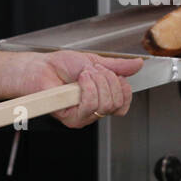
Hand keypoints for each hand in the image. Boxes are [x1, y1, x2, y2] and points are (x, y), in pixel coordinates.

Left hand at [15, 51, 141, 127]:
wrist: (41, 67)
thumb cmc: (61, 65)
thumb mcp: (96, 61)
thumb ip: (118, 66)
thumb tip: (138, 64)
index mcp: (103, 97)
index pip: (125, 101)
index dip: (122, 86)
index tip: (109, 72)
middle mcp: (95, 110)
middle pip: (117, 102)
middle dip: (108, 80)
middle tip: (92, 71)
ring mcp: (84, 116)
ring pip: (105, 104)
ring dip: (96, 83)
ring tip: (83, 75)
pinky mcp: (73, 119)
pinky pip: (91, 105)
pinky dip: (87, 88)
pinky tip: (79, 81)